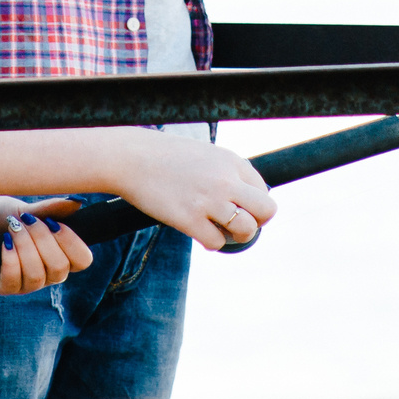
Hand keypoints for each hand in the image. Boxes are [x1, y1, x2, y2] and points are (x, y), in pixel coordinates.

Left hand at [0, 195, 94, 294]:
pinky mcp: (4, 287)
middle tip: (25, 221)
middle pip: (60, 269)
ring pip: (37, 276)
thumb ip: (51, 210)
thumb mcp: (26, 209)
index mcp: (60, 254)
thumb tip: (77, 201)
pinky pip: (14, 280)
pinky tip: (3, 243)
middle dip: (42, 240)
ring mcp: (26, 283)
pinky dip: (10, 258)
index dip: (72, 243)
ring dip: (24, 247)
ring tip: (12, 228)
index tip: (54, 223)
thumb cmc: (1, 215)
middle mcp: (47, 272)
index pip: (82, 261)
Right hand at [117, 131, 277, 251]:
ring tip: (218, 229)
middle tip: (237, 223)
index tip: (236, 207)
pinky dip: (211, 242)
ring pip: (247, 230)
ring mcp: (209, 200)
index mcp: (232, 161)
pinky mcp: (189, 219)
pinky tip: (199, 232)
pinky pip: (217, 243)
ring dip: (236, 236)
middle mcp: (226, 180)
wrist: (131, 158)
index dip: (253, 205)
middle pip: (266, 211)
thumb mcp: (206, 155)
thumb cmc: (166, 158)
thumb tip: (247, 199)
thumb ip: (228, 173)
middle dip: (256, 222)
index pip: (264, 192)